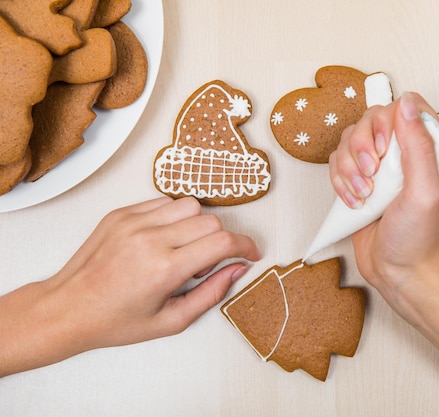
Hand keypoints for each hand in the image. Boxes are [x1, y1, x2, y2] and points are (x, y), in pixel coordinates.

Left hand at [0, 197, 260, 375]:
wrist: (68, 308)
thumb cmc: (116, 321)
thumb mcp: (171, 321)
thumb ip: (211, 293)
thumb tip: (238, 270)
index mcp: (164, 268)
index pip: (222, 242)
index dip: (245, 245)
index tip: (250, 253)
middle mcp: (150, 238)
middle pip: (211, 220)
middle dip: (220, 241)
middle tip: (203, 265)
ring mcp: (133, 222)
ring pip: (190, 205)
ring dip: (197, 226)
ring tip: (182, 250)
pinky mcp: (121, 213)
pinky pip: (163, 202)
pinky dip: (174, 218)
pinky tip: (163, 239)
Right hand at [329, 92, 438, 309]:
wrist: (396, 269)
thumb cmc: (417, 237)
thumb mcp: (424, 192)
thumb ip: (419, 146)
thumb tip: (406, 104)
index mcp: (433, 147)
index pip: (407, 106)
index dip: (388, 121)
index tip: (384, 150)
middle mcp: (407, 150)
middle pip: (372, 118)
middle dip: (362, 147)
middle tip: (371, 176)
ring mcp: (382, 164)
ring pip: (351, 139)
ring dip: (349, 167)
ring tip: (363, 194)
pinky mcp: (360, 178)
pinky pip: (338, 161)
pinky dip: (340, 181)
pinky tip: (354, 201)